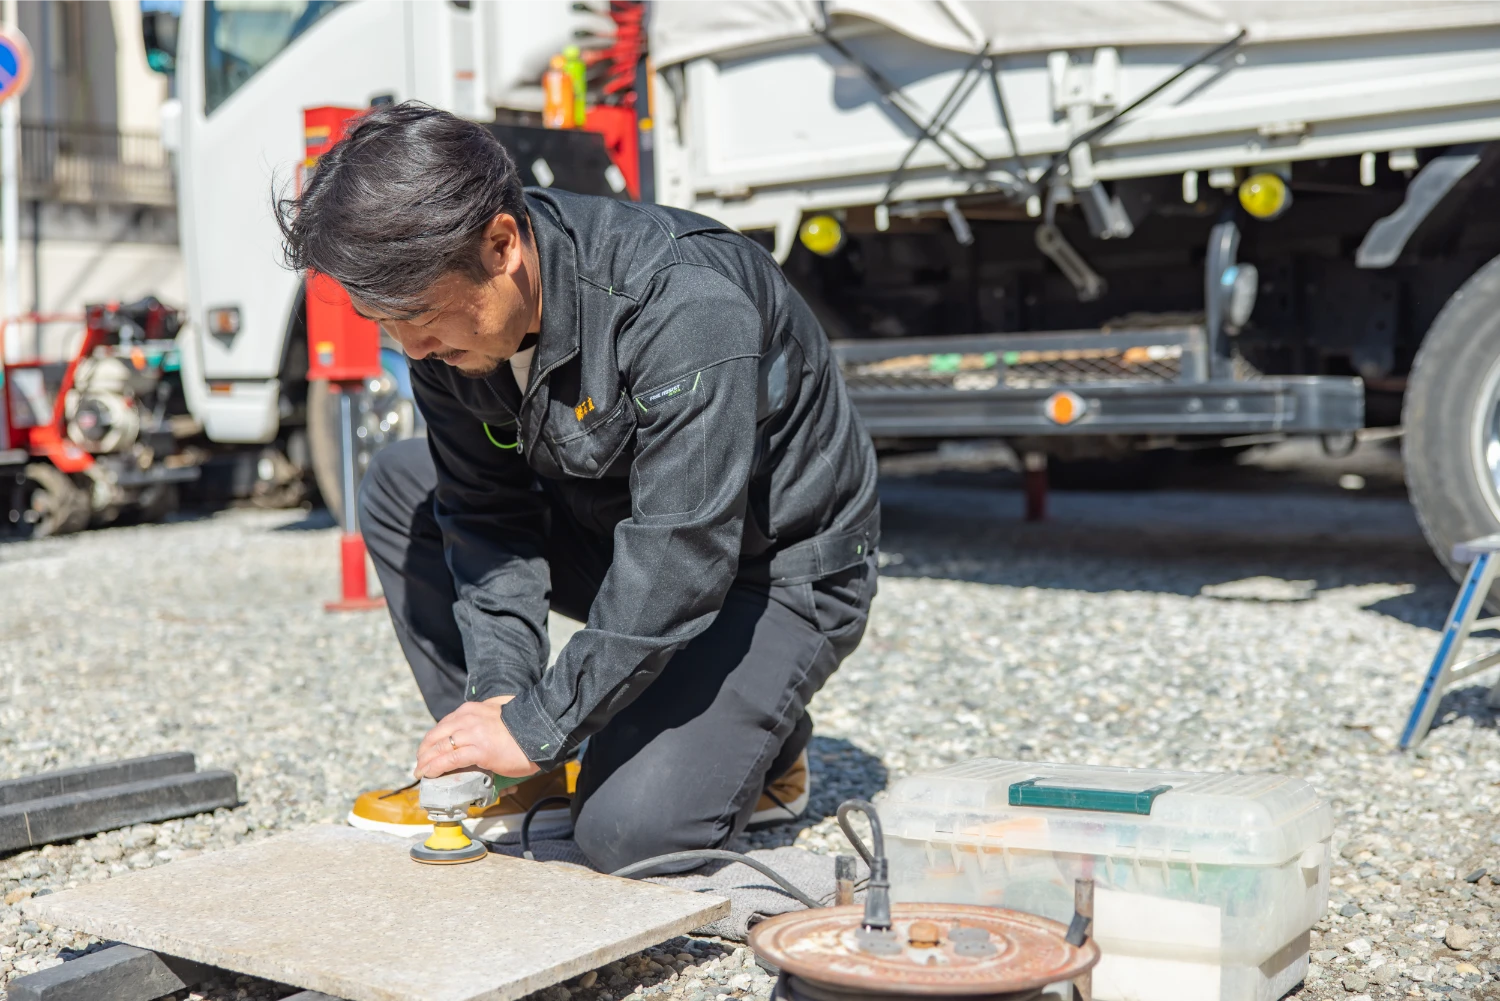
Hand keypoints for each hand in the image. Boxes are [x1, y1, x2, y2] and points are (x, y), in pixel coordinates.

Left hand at [415, 696, 540, 779]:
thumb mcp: (500, 713)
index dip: (433, 739)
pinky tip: (430, 774)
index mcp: (472, 710)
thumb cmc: (524, 726)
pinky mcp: (478, 751)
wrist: (541, 731)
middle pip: (436, 736)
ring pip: (439, 748)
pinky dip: (435, 768)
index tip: (428, 749)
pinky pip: (449, 760)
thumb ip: (487, 716)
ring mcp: (472, 734)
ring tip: (421, 772)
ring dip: (426, 762)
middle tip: (420, 763)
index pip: (444, 724)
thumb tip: (485, 723)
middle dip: (424, 751)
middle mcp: (468, 719)